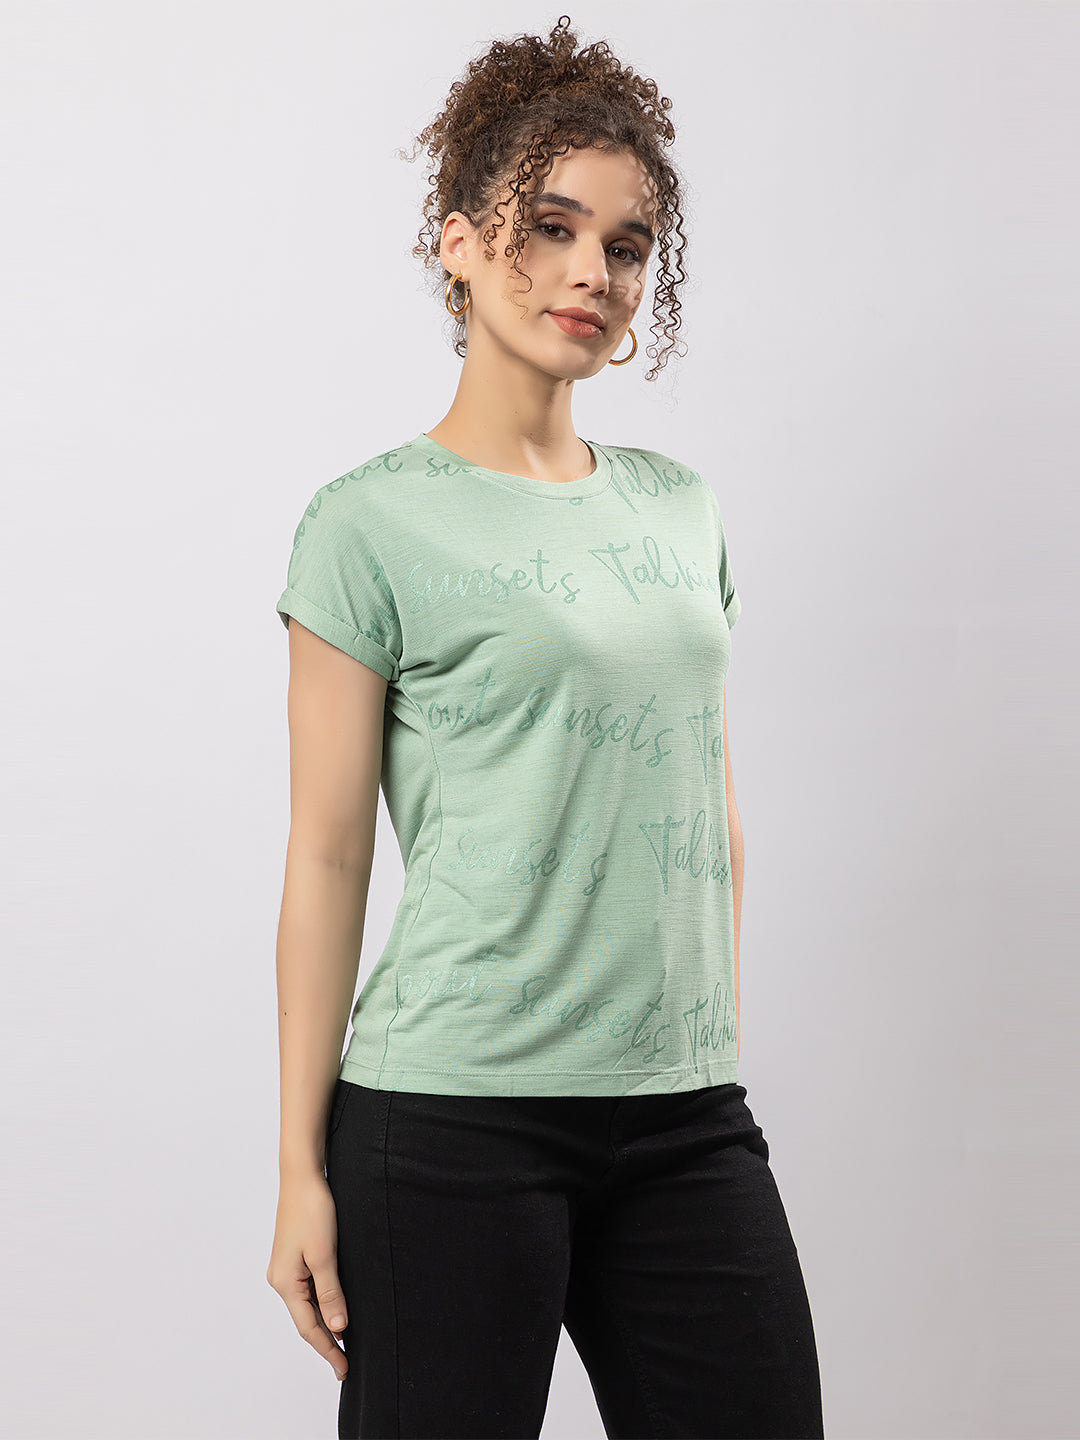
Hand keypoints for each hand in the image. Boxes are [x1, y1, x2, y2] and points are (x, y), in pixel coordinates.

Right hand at [267, 1170, 348, 1382]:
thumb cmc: (312, 1211)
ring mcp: (285, 1268)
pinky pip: (308, 1289)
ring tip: (344, 1342)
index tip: (344, 1369)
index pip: (309, 1328)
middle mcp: (281, 1279)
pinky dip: (322, 1304)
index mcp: (286, 1283)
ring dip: (325, 1323)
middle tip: (346, 1363)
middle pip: (305, 1320)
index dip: (328, 1350)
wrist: (302, 1176)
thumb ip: (331, 1293)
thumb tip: (338, 1327)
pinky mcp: (293, 1257)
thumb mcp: (325, 1255)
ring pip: (307, 1305)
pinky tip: (335, 1309)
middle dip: (326, 1342)